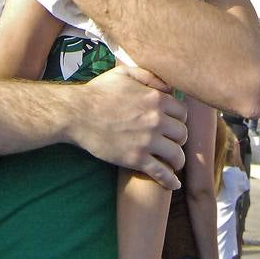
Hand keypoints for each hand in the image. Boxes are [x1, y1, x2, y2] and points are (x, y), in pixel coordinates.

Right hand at [68, 65, 186, 188]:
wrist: (77, 114)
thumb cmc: (98, 92)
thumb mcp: (124, 73)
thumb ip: (149, 76)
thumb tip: (169, 87)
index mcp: (156, 99)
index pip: (183, 113)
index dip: (178, 119)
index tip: (172, 125)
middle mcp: (156, 120)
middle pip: (182, 134)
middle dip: (178, 139)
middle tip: (171, 142)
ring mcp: (147, 141)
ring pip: (177, 154)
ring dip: (177, 159)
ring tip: (173, 162)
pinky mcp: (136, 159)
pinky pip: (161, 172)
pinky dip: (170, 180)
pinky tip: (173, 185)